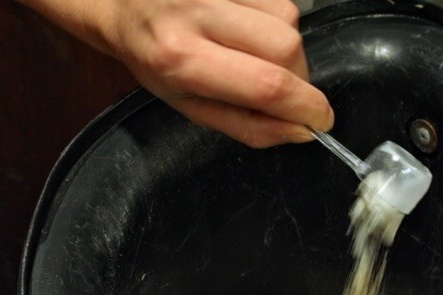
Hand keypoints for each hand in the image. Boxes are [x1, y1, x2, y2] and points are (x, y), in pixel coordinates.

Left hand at [22, 0, 333, 147]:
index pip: (266, 84)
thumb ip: (246, 125)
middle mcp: (197, 13)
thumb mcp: (188, 106)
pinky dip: (274, 21)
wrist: (122, 4)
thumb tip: (298, 132)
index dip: (306, 106)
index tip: (320, 121)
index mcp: (181, 59)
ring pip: (288, 19)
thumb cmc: (152, 59)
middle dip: (298, 78)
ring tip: (251, 52)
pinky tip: (246, 27)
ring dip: (285, 47)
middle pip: (287, 47)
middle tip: (282, 91)